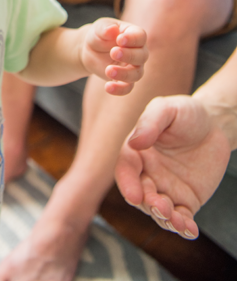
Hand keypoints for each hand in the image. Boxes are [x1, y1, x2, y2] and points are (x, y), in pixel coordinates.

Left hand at [81, 18, 147, 94]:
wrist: (90, 50)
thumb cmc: (98, 35)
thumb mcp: (99, 28)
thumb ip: (105, 28)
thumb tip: (113, 29)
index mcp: (134, 34)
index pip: (140, 36)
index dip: (132, 39)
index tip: (119, 40)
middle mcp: (138, 51)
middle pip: (142, 56)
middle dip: (129, 55)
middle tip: (113, 52)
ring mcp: (133, 67)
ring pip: (137, 74)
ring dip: (124, 74)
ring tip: (108, 71)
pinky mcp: (124, 80)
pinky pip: (127, 88)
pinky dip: (119, 89)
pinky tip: (108, 87)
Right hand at [115, 95, 231, 237]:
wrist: (213, 124)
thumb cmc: (185, 113)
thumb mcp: (167, 109)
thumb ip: (150, 123)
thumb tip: (134, 142)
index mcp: (137, 152)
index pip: (126, 171)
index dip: (127, 184)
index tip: (135, 196)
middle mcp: (148, 173)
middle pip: (141, 195)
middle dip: (149, 205)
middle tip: (162, 206)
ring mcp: (166, 189)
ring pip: (159, 211)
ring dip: (165, 219)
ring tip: (177, 220)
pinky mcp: (186, 201)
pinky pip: (181, 218)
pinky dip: (184, 228)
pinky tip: (190, 229)